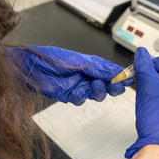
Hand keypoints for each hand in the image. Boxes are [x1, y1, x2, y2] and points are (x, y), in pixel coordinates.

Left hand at [9, 46, 133, 104]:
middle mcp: (86, 75)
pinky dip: (80, 97)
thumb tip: (115, 72)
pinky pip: (80, 100)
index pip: (110, 70)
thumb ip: (98, 68)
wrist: (30, 67)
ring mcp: (78, 86)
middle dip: (114, 86)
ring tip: (95, 85)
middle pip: (107, 85)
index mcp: (90, 64)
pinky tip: (76, 92)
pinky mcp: (69, 96)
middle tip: (116, 86)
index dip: (120, 75)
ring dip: (98, 91)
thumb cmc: (50, 58)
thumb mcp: (79, 60)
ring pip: (96, 94)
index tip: (128, 78)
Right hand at [125, 47, 158, 158]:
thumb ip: (143, 66)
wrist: (158, 145)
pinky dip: (154, 99)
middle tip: (140, 79)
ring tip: (142, 93)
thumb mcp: (147, 85)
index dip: (152, 62)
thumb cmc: (158, 119)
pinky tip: (146, 105)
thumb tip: (141, 54)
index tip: (141, 66)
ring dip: (152, 88)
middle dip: (151, 75)